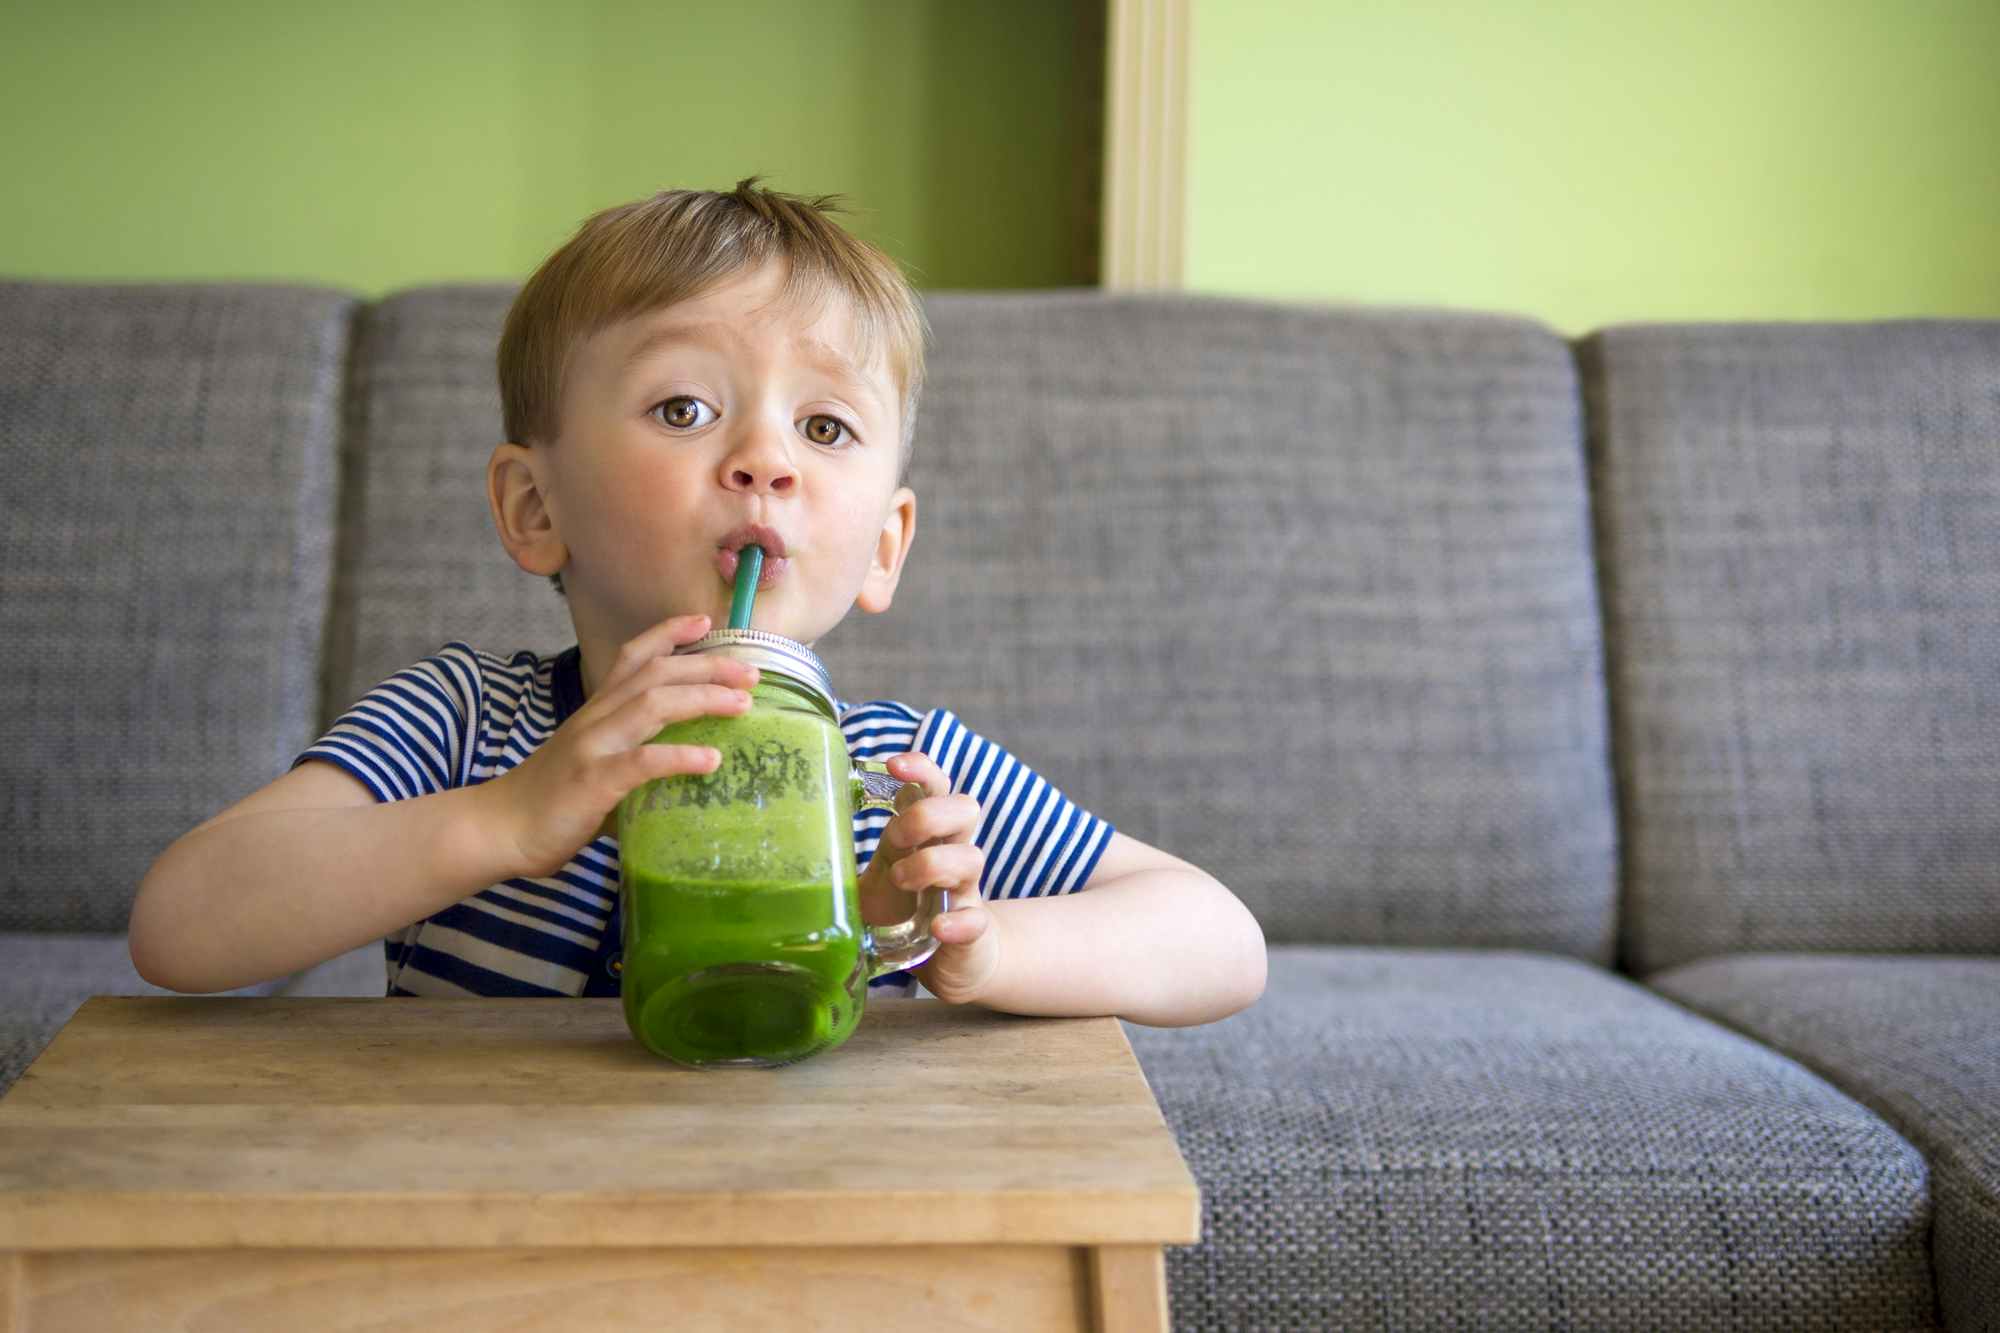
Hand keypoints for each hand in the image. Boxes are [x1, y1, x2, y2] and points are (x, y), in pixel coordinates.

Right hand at [481, 613, 758, 876]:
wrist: (500, 828)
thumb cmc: (553, 800)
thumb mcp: (596, 763)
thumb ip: (636, 757)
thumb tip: (689, 768)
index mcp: (597, 710)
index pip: (633, 656)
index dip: (669, 633)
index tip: (706, 622)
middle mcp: (596, 718)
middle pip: (656, 673)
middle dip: (708, 666)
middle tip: (752, 671)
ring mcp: (593, 746)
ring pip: (653, 704)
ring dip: (703, 698)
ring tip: (743, 704)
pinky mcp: (593, 782)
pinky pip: (642, 762)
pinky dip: (680, 757)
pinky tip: (711, 760)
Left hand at [855, 752, 996, 1004]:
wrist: (950, 959)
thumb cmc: (906, 910)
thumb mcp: (872, 883)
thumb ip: (840, 867)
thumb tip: (783, 856)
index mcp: (926, 836)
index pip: (936, 786)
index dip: (921, 769)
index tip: (893, 765)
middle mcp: (951, 854)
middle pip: (964, 809)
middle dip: (928, 814)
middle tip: (894, 837)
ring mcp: (964, 892)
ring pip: (971, 858)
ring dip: (934, 863)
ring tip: (900, 879)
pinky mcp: (972, 932)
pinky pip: (976, 920)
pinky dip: (959, 921)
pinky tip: (938, 927)